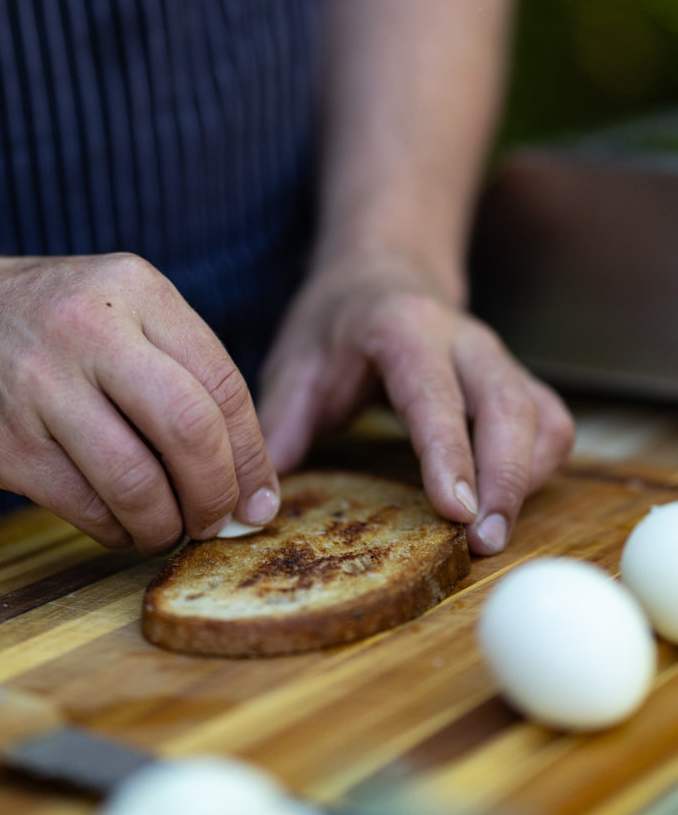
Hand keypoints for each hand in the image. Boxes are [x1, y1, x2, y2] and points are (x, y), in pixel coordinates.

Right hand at [0, 249, 278, 552]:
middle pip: (190, 430)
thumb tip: (244, 471)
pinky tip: (121, 525)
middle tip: (220, 521)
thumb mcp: (116, 306)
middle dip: (218, 493)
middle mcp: (90, 330)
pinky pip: (86, 507)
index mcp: (135, 290)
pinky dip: (116, 530)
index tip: (259, 497)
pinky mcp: (4, 443)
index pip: (224, 382)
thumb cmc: (43, 323)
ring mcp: (40, 387)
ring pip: (137, 482)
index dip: (252, 453)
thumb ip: (179, 368)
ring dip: (166, 523)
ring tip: (168, 527)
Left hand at [257, 258, 574, 555]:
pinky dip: (540, 466)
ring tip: (495, 534)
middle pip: (507, 407)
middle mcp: (465, 340)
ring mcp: (498, 358)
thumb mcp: (297, 361)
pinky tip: (509, 501)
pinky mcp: (516, 379)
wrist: (382, 272)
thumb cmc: (338, 322)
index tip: (455, 509)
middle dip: (504, 479)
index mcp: (404, 330)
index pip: (435, 395)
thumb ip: (281, 424)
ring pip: (541, 416)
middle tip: (485, 542)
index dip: (449, 454)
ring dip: (527, 479)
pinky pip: (550, 423)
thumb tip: (263, 498)